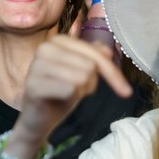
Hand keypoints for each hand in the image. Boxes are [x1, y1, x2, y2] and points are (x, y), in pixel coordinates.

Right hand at [12, 35, 131, 157]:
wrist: (38, 118)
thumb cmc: (61, 92)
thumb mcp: (82, 72)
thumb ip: (94, 57)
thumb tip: (106, 49)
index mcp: (58, 40)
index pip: (96, 53)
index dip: (113, 73)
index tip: (125, 91)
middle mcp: (45, 48)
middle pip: (90, 65)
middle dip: (91, 83)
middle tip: (77, 90)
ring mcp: (36, 65)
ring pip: (81, 76)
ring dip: (80, 90)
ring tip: (68, 93)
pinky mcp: (33, 85)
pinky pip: (69, 89)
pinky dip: (70, 98)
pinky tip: (60, 99)